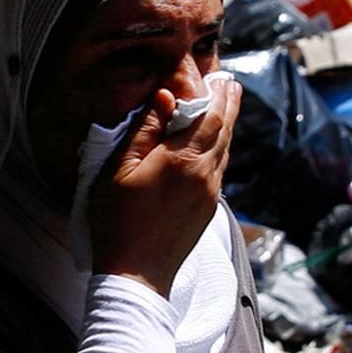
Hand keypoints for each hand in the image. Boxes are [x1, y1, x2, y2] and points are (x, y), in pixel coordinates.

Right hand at [88, 79, 241, 296]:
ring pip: (225, 152)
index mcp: (183, 158)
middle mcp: (205, 174)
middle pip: (225, 131)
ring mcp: (210, 194)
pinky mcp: (207, 210)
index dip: (218, 95)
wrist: (136, 274)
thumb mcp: (119, 169)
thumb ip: (144, 130)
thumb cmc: (118, 220)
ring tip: (227, 110)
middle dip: (230, 106)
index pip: (210, 116)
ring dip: (227, 128)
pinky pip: (220, 171)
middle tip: (233, 86)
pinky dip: (220, 151)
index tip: (223, 78)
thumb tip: (165, 97)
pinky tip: (213, 149)